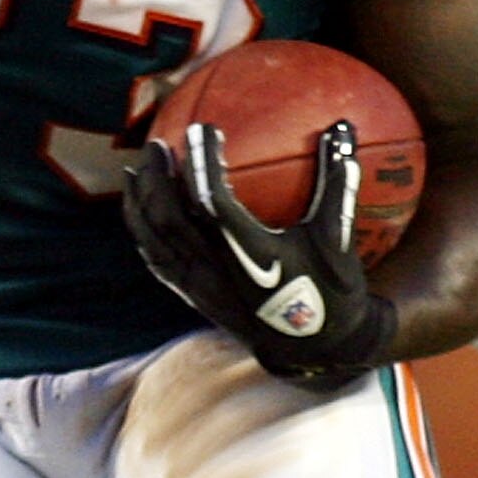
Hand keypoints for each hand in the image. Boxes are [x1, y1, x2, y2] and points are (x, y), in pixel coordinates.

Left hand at [123, 119, 395, 394]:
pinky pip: (159, 262)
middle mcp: (219, 273)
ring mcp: (202, 289)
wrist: (318, 350)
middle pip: (170, 221)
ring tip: (135, 170)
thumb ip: (337, 180)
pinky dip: (144, 234)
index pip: (213, 203)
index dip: (203, 165)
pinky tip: (139, 213)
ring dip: (141, 204)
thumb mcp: (338, 235)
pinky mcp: (195, 299)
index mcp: (253, 256)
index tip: (202, 130)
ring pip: (156, 242)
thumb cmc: (331, 289)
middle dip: (156, 180)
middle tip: (156, 144)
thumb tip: (342, 127)